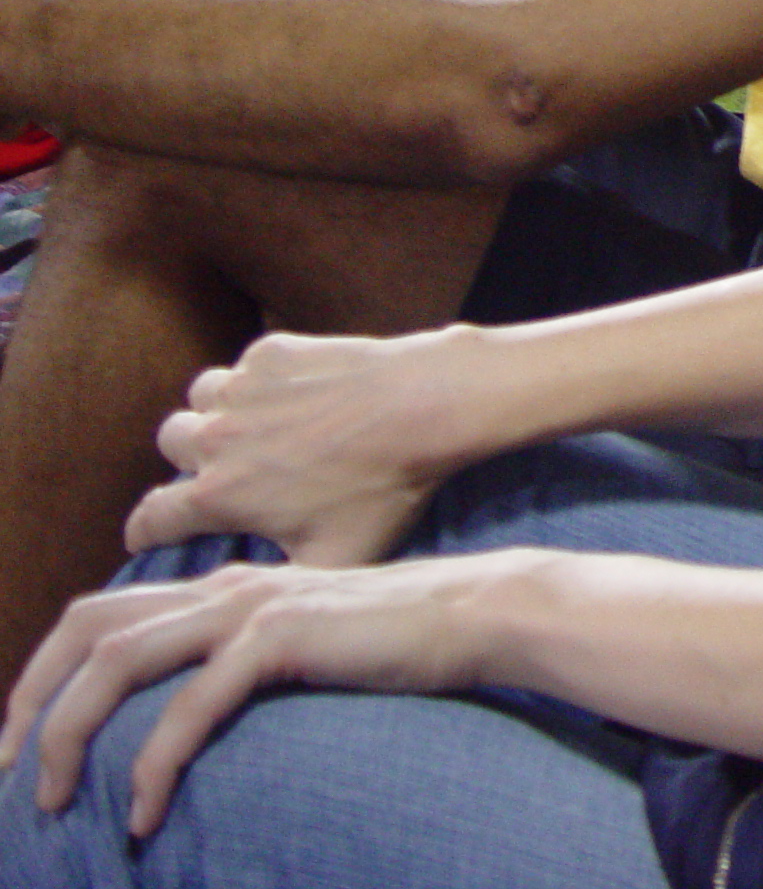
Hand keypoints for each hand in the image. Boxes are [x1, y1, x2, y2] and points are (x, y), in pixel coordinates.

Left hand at [0, 552, 529, 837]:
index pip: (102, 613)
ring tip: (53, 800)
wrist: (476, 611)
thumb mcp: (308, 641)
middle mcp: (224, 588)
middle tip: (8, 772)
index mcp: (224, 586)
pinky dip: (151, 766)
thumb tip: (201, 706)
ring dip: (68, 736)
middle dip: (32, 700)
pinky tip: (141, 813)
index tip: (22, 737)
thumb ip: (250, 656)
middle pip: (88, 628)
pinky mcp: (280, 639)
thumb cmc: (402, 635)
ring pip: (118, 663)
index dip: (46, 670)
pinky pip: (188, 710)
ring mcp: (250, 609)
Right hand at [126, 328, 479, 567]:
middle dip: (188, 460)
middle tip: (223, 469)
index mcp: (219, 496)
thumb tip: (251, 604)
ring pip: (200, 399)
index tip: (149, 534)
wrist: (423, 406)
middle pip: (171, 447)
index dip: (145, 531)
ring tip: (252, 426)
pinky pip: (245, 366)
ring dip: (217, 413)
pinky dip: (259, 380)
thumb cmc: (384, 489)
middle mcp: (215, 439)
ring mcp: (240, 389)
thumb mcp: (334, 560)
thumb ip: (279, 584)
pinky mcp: (272, 352)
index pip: (150, 519)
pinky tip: (294, 393)